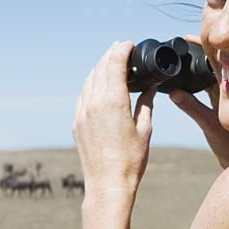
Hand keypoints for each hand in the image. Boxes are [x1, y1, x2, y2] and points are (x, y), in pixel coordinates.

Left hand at [73, 41, 156, 193]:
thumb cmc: (131, 160)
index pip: (115, 64)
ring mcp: (82, 113)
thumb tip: (151, 88)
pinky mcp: (76, 124)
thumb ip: (146, 104)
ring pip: (88, 81)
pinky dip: (90, 85)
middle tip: (121, 48)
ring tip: (110, 63)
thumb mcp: (145, 129)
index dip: (122, 50)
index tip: (129, 44)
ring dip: (99, 68)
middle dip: (110, 55)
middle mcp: (94, 103)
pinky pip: (82, 96)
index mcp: (113, 102)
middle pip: (100, 68)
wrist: (107, 185)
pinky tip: (98, 86)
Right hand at [169, 36, 228, 168]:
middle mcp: (227, 88)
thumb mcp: (209, 124)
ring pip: (208, 74)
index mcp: (227, 88)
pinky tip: (186, 74)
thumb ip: (191, 108)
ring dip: (197, 62)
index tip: (186, 37)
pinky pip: (206, 85)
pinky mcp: (219, 103)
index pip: (214, 60)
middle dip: (197, 50)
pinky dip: (197, 78)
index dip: (201, 47)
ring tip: (182, 50)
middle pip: (210, 63)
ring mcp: (223, 95)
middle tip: (180, 38)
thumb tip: (173, 92)